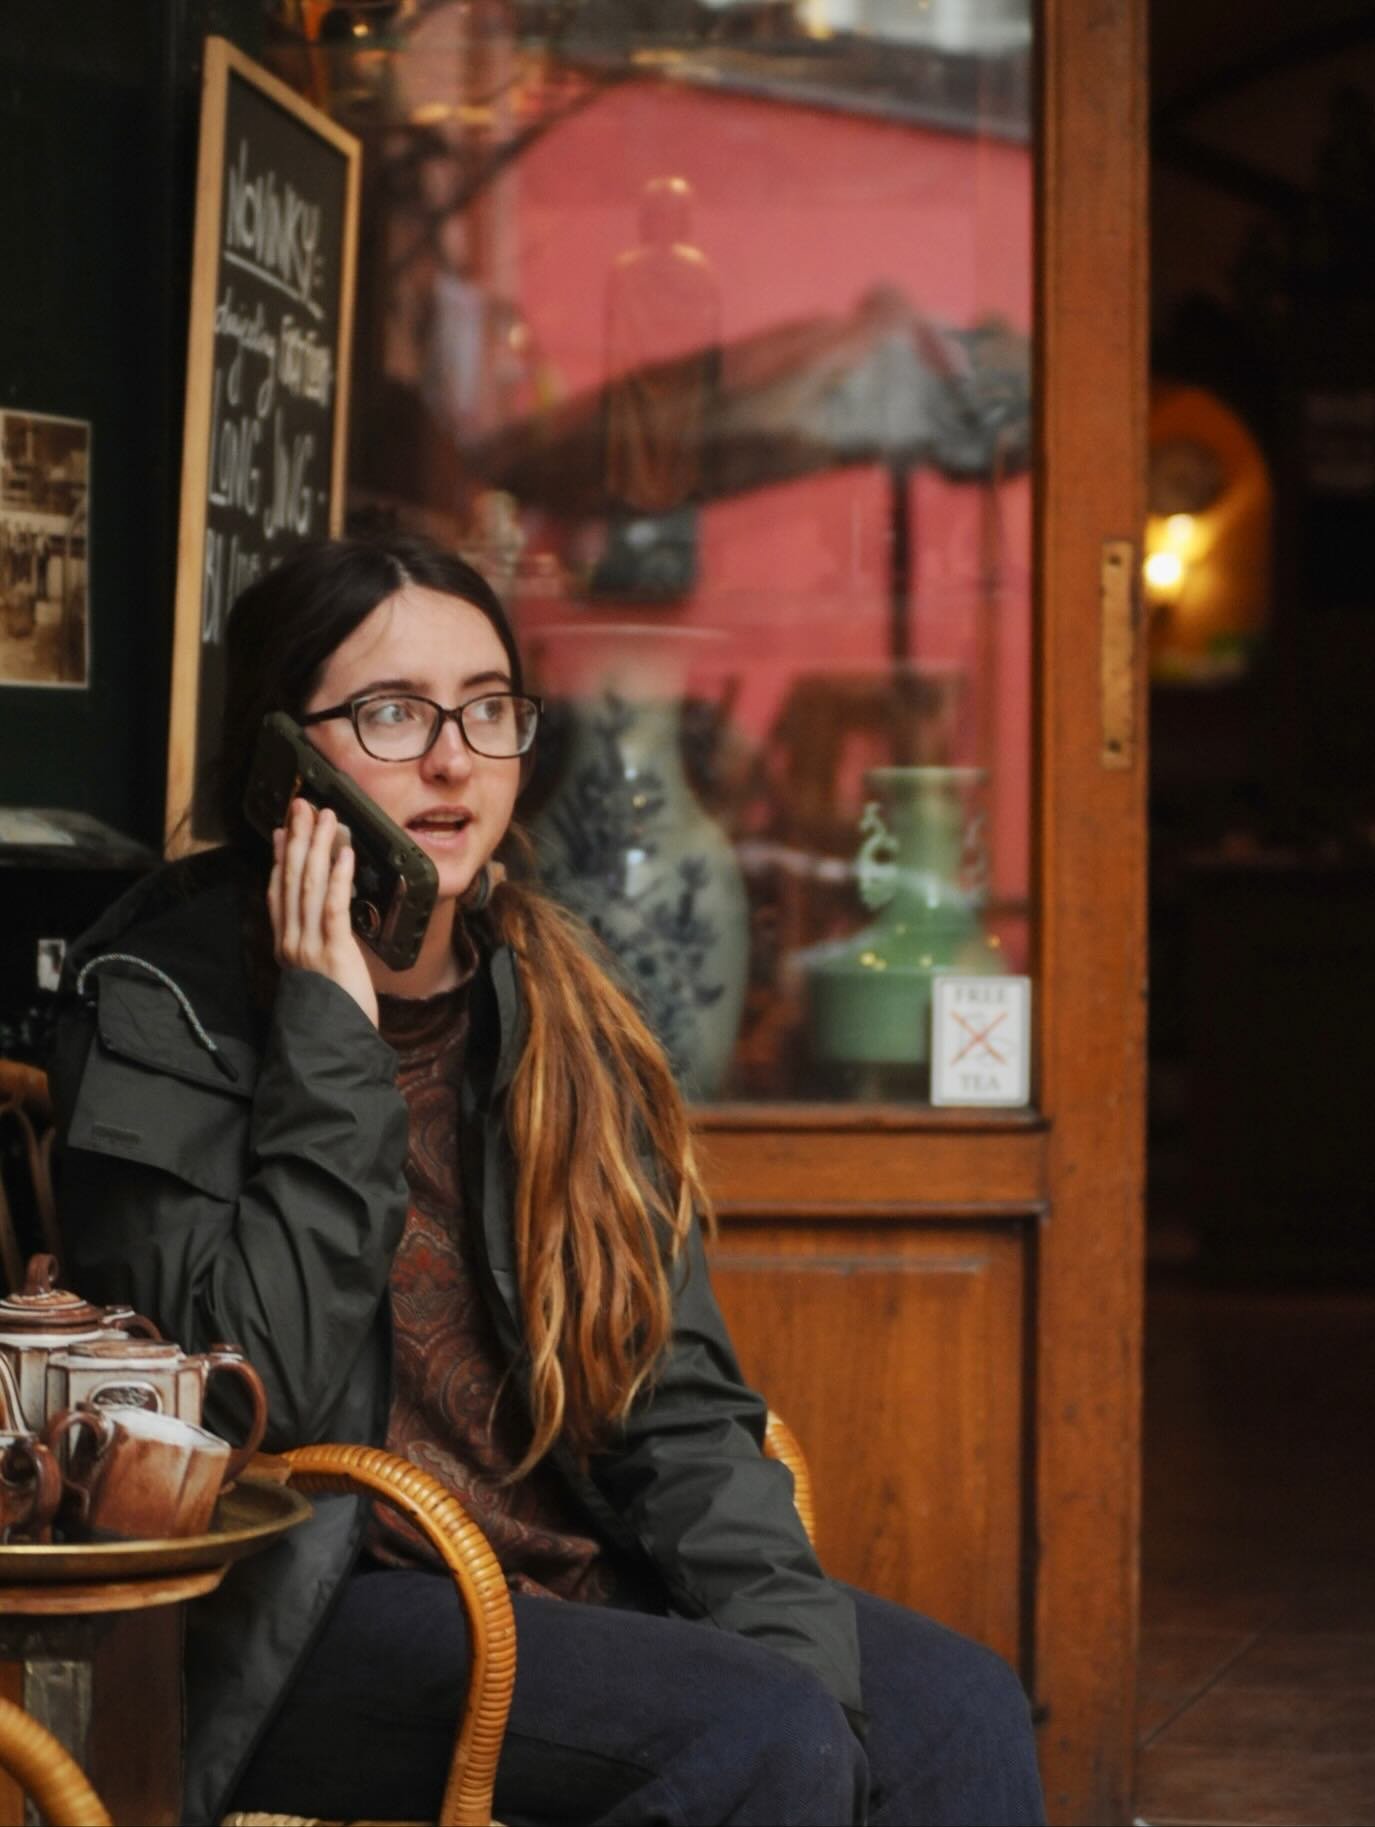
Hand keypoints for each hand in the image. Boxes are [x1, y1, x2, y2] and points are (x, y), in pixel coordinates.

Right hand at [268, 799, 377, 1026]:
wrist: (332, 1046)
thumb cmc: (334, 1013)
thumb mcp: (322, 973)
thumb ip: (320, 946)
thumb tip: (327, 918)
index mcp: (288, 945)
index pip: (280, 893)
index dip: (282, 859)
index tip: (284, 830)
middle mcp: (292, 941)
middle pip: (291, 880)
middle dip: (298, 840)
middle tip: (303, 806)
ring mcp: (309, 946)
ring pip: (309, 886)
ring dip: (318, 847)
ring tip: (326, 818)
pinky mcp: (333, 953)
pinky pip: (332, 908)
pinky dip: (338, 878)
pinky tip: (345, 853)